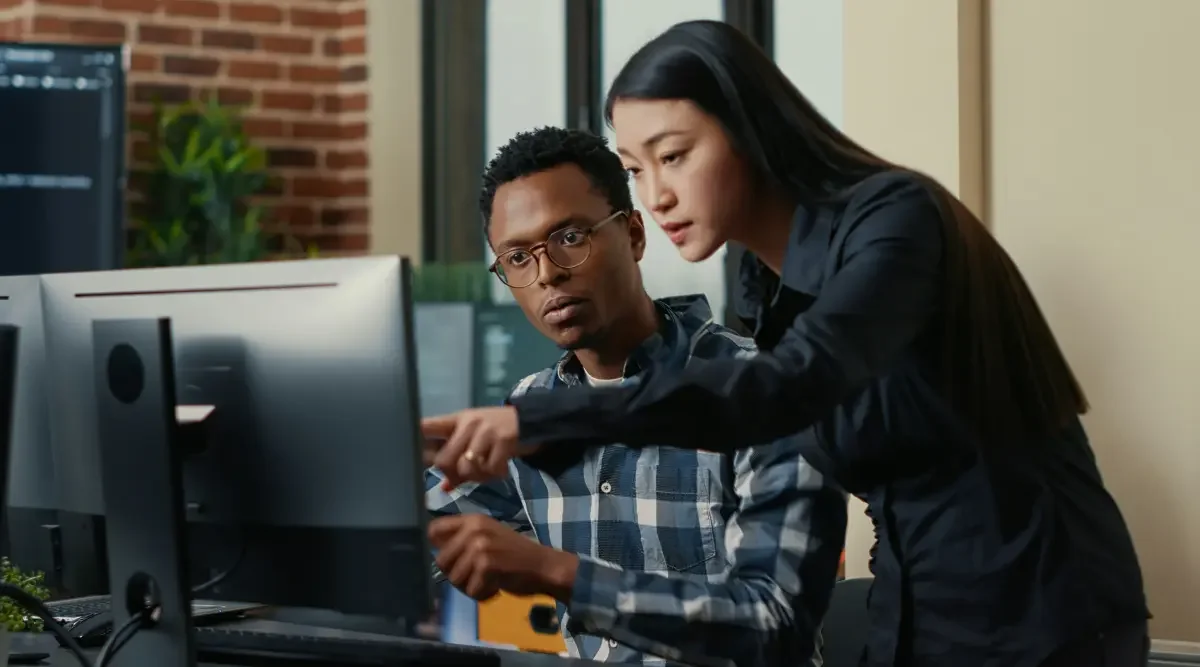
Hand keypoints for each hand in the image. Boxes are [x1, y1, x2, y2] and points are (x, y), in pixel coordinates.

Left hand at [422, 407, 535, 489]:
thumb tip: (444, 488)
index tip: (408, 452)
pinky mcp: (504, 440)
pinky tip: (501, 469)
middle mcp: (468, 423)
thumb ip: (458, 460)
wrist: (531, 421)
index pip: (427, 426)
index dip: (414, 440)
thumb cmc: (495, 431)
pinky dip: (495, 475)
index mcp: (456, 420)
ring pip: (467, 467)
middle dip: (453, 474)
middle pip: (444, 460)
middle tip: (465, 476)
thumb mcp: (474, 438)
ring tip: (487, 472)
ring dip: (477, 477)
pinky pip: (491, 470)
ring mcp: (486, 431)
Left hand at [428, 514, 576, 601]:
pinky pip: (470, 591)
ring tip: (487, 581)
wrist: (544, 566)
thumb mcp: (488, 536)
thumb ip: (463, 538)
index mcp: (473, 520)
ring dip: (469, 587)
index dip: (438, 548)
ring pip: (454, 579)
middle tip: (476, 576)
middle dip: (456, 575)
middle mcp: (474, 529)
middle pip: (441, 561)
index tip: (453, 558)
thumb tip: (435, 549)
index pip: (434, 530)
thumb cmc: (516, 554)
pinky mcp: (487, 566)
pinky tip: (495, 587)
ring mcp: (480, 547)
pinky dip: (482, 595)